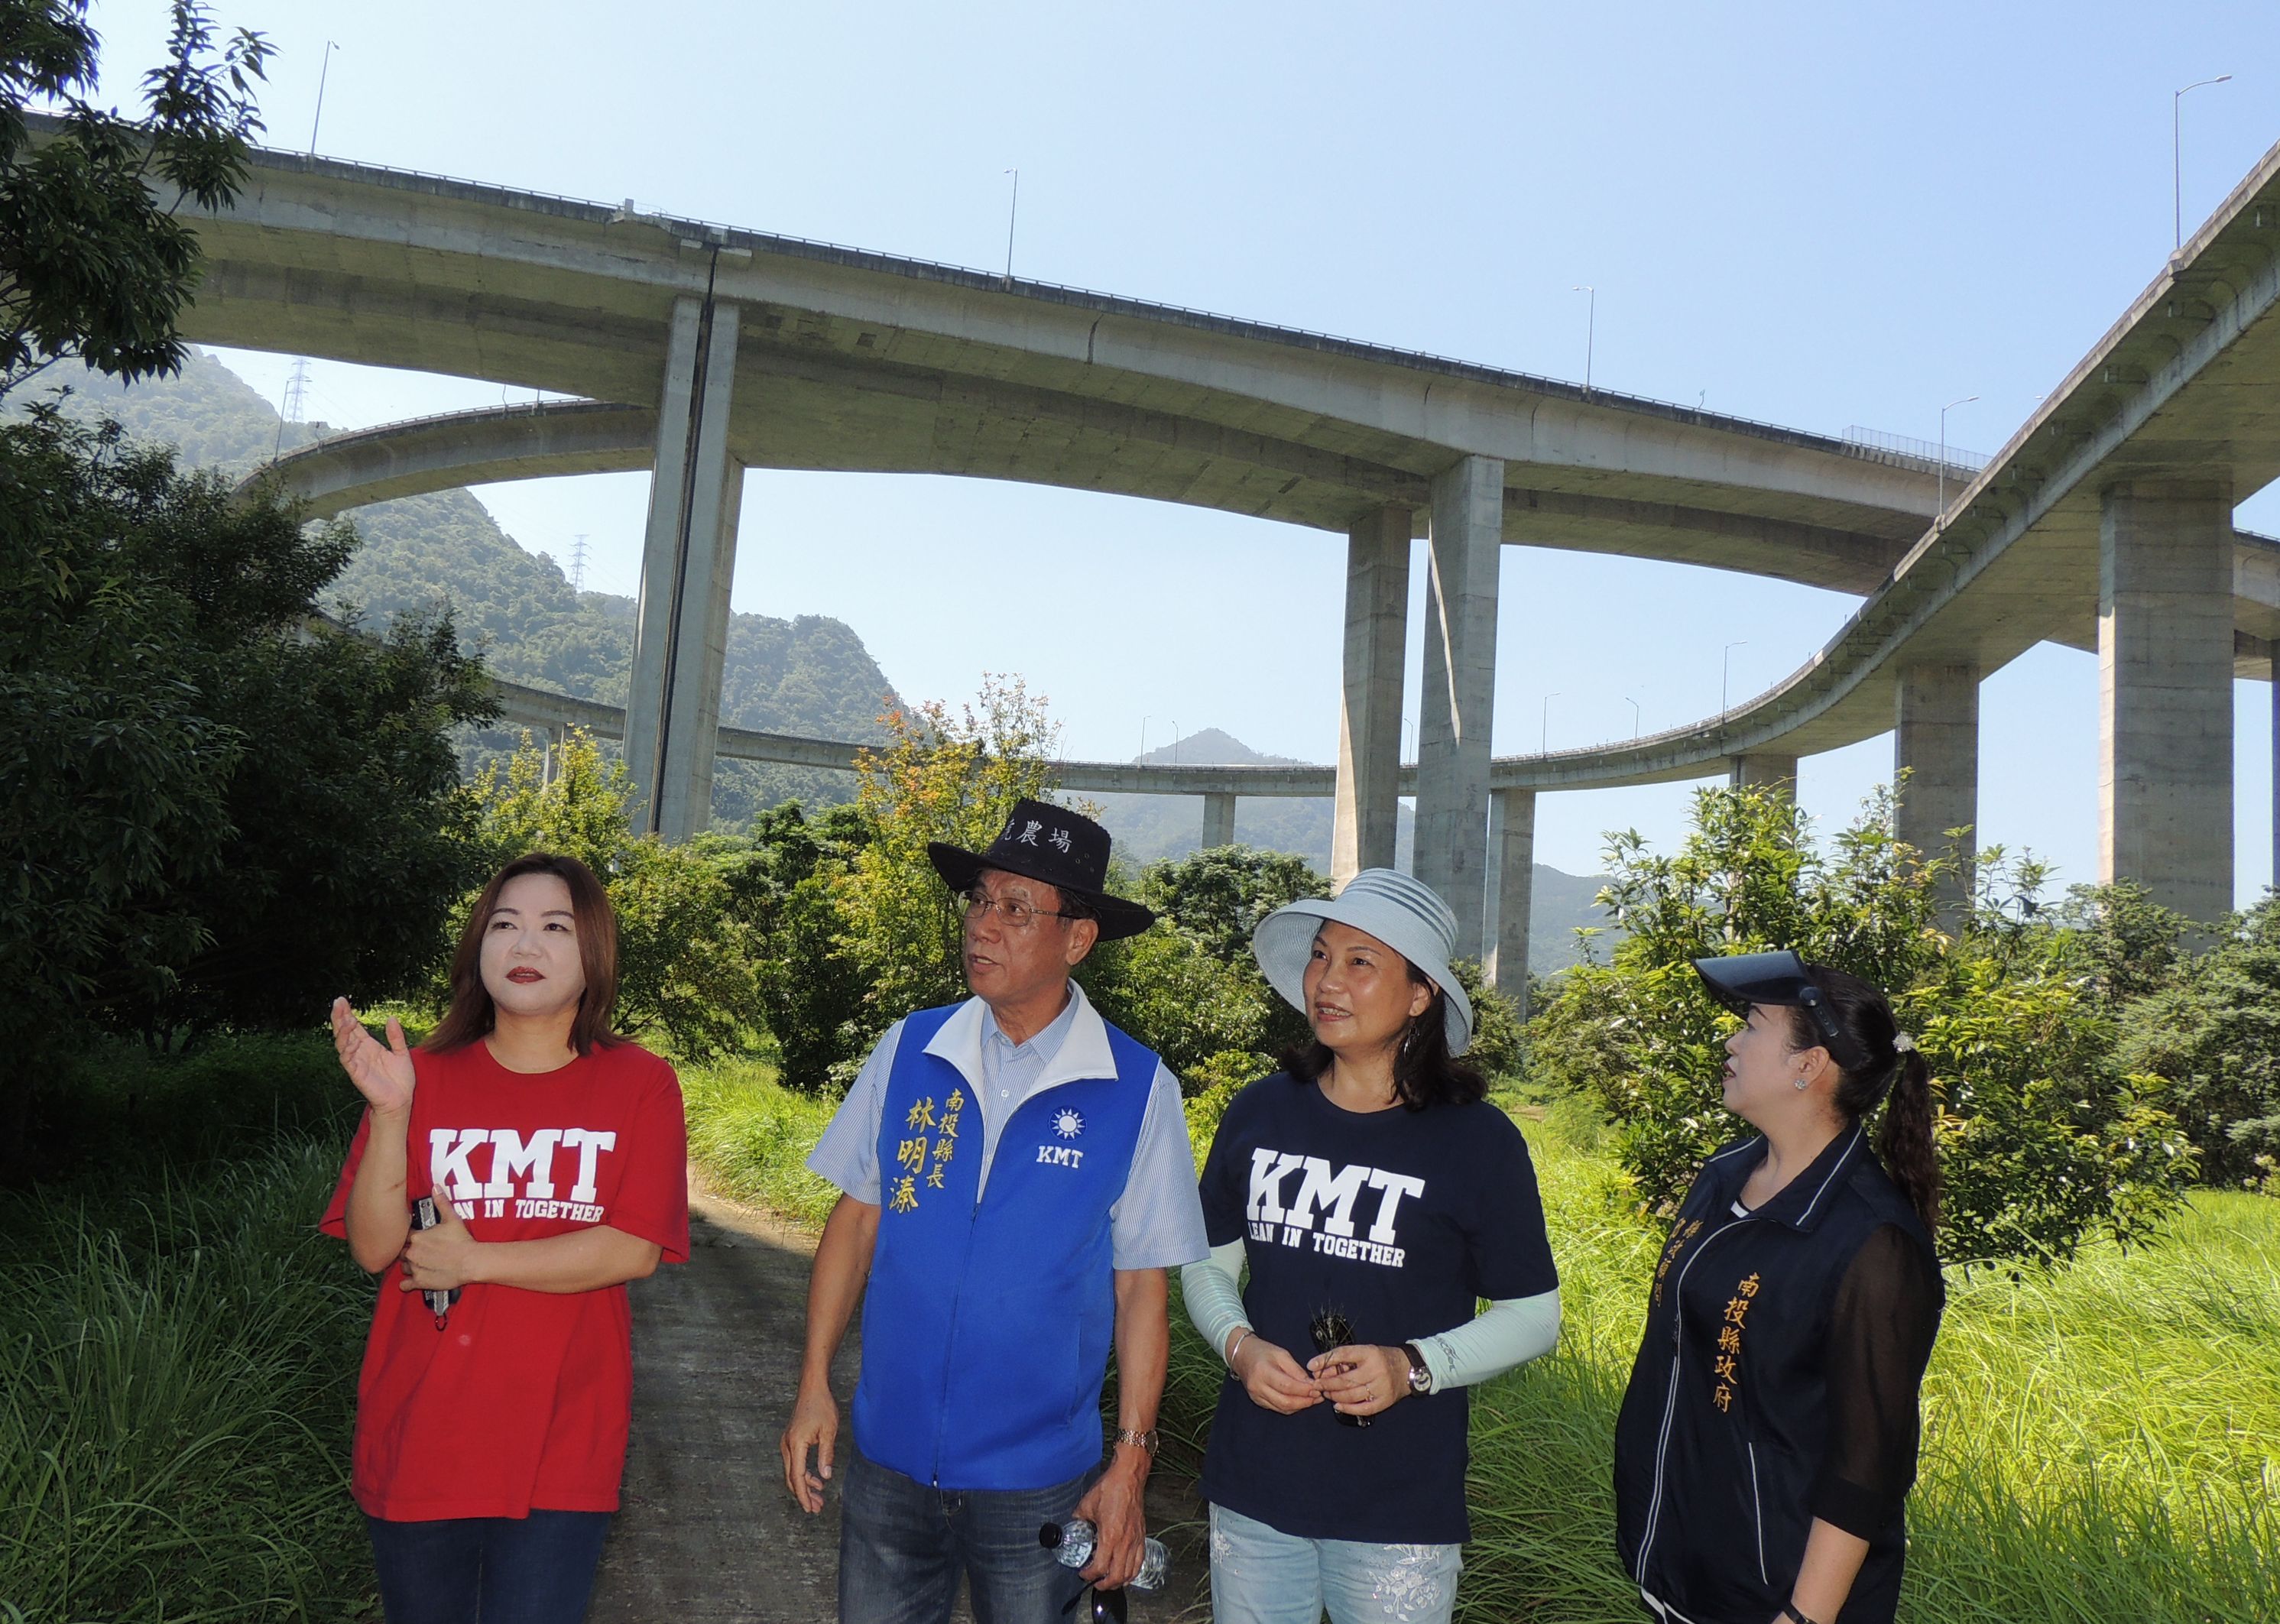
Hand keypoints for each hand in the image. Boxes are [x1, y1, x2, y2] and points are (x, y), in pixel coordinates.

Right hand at [332, 997, 415, 1115]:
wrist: (401, 1100)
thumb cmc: (400, 1080)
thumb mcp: (402, 1053)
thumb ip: (396, 1036)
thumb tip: (391, 1018)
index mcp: (370, 1046)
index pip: (355, 1027)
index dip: (348, 1014)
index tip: (343, 1000)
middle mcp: (360, 1052)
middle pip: (345, 1032)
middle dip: (340, 1017)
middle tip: (338, 1002)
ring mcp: (357, 1063)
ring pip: (343, 1044)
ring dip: (342, 1031)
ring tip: (345, 1018)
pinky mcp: (357, 1074)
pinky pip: (348, 1060)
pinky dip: (347, 1050)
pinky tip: (350, 1041)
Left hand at [398, 1191, 482, 1291]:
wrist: (470, 1262)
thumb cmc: (461, 1240)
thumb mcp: (452, 1218)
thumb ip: (441, 1202)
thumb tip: (435, 1186)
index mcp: (416, 1237)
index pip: (405, 1237)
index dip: (412, 1238)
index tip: (420, 1239)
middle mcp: (412, 1253)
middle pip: (403, 1252)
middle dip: (410, 1252)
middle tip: (422, 1252)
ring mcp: (414, 1268)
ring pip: (404, 1267)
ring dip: (410, 1266)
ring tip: (422, 1264)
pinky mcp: (419, 1282)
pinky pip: (405, 1284)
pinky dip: (407, 1283)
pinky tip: (413, 1280)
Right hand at [780, 1383, 838, 1513]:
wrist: (812, 1388)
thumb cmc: (821, 1406)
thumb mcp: (829, 1431)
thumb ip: (826, 1455)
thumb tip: (825, 1476)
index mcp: (795, 1444)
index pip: (797, 1477)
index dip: (803, 1495)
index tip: (809, 1508)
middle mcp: (787, 1445)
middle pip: (792, 1478)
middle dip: (804, 1495)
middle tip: (817, 1508)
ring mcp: (787, 1443)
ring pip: (793, 1472)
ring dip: (805, 1485)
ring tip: (819, 1497)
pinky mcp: (791, 1440)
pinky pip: (795, 1463)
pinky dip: (804, 1474)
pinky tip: (816, 1479)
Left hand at [1072, 1450, 1147, 1587]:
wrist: (1129, 1477)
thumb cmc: (1110, 1489)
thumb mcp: (1087, 1505)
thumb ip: (1079, 1518)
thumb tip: (1074, 1524)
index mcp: (1110, 1537)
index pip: (1100, 1567)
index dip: (1089, 1575)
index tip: (1083, 1573)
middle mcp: (1125, 1542)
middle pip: (1117, 1576)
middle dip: (1104, 1584)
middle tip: (1095, 1582)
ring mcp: (1136, 1540)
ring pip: (1131, 1572)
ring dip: (1119, 1581)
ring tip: (1110, 1581)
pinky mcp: (1142, 1535)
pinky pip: (1140, 1560)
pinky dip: (1133, 1571)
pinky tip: (1127, 1572)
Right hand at [1230, 1332, 1320, 1413]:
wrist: (1242, 1355)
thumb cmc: (1262, 1351)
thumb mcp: (1281, 1353)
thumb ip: (1296, 1370)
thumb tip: (1310, 1383)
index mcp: (1263, 1371)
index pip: (1287, 1386)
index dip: (1304, 1389)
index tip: (1317, 1387)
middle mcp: (1257, 1387)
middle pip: (1285, 1402)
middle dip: (1305, 1401)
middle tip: (1318, 1396)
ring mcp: (1257, 1396)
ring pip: (1283, 1408)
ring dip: (1300, 1406)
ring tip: (1312, 1399)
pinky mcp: (1258, 1401)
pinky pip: (1278, 1408)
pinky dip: (1291, 1407)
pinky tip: (1300, 1400)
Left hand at [1308, 1343, 1410, 1417]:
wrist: (1409, 1368)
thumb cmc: (1382, 1359)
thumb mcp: (1365, 1352)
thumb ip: (1345, 1360)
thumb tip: (1321, 1370)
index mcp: (1370, 1353)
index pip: (1344, 1354)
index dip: (1325, 1360)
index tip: (1311, 1366)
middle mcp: (1376, 1370)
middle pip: (1345, 1380)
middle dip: (1326, 1384)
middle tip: (1316, 1385)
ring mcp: (1381, 1387)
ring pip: (1351, 1395)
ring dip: (1334, 1396)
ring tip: (1326, 1393)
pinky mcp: (1385, 1401)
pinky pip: (1362, 1408)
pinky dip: (1347, 1408)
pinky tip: (1337, 1405)